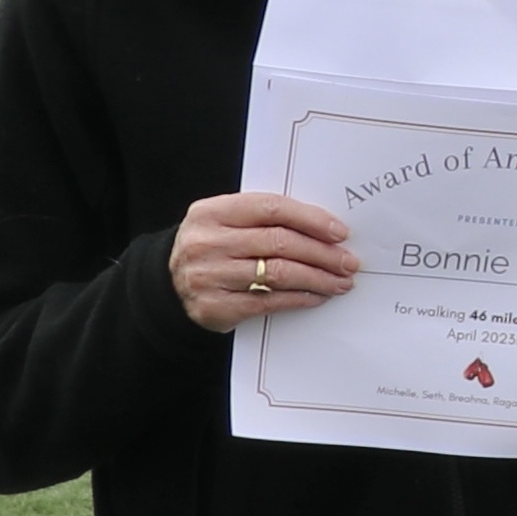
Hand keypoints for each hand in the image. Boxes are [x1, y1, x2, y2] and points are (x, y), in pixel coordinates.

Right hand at [171, 190, 360, 333]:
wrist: (167, 285)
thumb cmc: (211, 248)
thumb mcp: (225, 222)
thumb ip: (263, 219)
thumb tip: (324, 227)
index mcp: (211, 212)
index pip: (271, 209)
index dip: (311, 219)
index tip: (340, 231)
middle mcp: (208, 242)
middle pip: (280, 243)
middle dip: (323, 253)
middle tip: (348, 261)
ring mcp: (210, 276)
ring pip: (279, 274)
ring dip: (318, 278)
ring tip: (341, 281)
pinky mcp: (216, 306)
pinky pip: (269, 302)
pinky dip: (300, 299)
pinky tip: (317, 296)